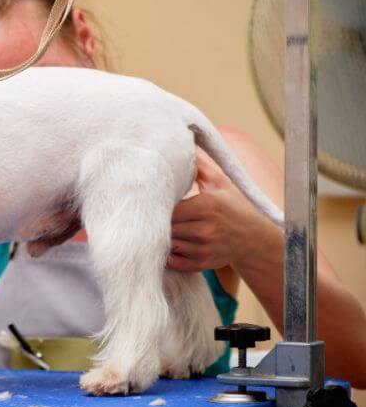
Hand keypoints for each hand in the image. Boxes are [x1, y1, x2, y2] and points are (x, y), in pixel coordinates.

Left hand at [167, 150, 269, 271]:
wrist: (253, 238)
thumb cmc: (233, 207)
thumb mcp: (220, 183)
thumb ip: (200, 166)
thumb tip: (186, 143)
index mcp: (206, 206)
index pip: (169, 208)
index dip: (159, 207)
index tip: (155, 203)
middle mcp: (205, 229)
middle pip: (166, 227)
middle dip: (159, 223)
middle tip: (153, 217)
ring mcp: (204, 248)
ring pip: (168, 244)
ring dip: (164, 238)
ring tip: (163, 230)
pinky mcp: (202, 263)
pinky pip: (174, 262)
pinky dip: (169, 255)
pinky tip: (170, 245)